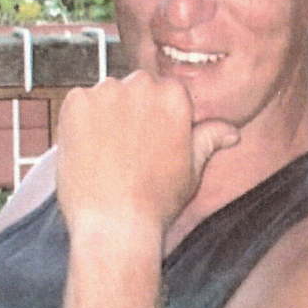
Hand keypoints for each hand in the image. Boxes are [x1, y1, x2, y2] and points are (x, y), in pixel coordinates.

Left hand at [55, 70, 239, 231]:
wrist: (114, 223)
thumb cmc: (155, 199)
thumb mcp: (192, 169)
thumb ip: (208, 140)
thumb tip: (231, 131)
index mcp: (173, 95)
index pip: (163, 92)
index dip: (156, 119)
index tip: (150, 141)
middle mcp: (141, 85)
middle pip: (134, 89)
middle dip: (132, 112)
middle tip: (128, 149)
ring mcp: (105, 92)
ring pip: (106, 96)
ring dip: (105, 115)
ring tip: (107, 153)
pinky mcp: (76, 102)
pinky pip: (77, 103)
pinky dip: (79, 122)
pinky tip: (87, 150)